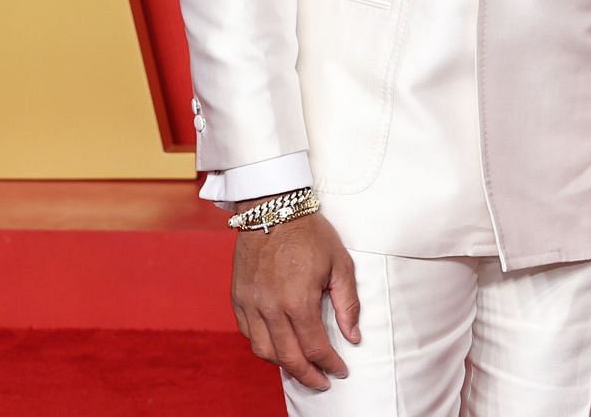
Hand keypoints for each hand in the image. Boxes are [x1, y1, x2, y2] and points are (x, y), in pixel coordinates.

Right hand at [231, 209, 358, 390]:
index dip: (329, 364)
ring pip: (263, 351)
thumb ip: (347, 303)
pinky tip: (276, 346)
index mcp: (298, 300)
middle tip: (321, 381)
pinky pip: (247, 333)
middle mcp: (271, 307)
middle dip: (307, 375)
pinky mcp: (238, 297)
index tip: (340, 371)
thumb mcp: (340, 264)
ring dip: (283, 365)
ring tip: (300, 368)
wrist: (273, 208)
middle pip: (288, 357)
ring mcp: (251, 303)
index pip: (314, 347)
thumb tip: (352, 336)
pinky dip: (262, 346)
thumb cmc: (310, 234)